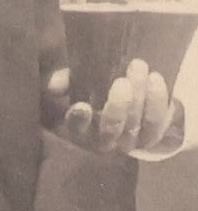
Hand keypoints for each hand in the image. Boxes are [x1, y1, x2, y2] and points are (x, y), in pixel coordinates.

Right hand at [47, 61, 181, 152]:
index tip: (82, 106)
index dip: (79, 121)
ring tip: (138, 69)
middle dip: (118, 107)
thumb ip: (65, 81)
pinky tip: (154, 79)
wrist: (129, 101)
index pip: (77, 130)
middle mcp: (106, 141)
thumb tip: (53, 84)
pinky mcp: (152, 134)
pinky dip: (157, 101)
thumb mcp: (77, 84)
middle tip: (121, 82)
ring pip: (136, 125)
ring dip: (139, 98)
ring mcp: (130, 140)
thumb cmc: (96, 91)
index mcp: (82, 130)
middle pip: (111, 130)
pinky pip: (157, 122)